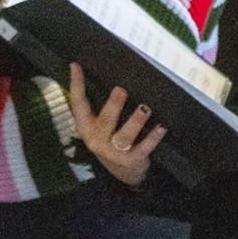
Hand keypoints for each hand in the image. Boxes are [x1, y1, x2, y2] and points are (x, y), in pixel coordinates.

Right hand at [67, 62, 165, 187]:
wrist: (124, 173)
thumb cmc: (112, 139)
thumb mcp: (101, 124)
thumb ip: (104, 105)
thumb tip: (112, 75)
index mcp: (87, 127)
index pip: (78, 104)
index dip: (76, 85)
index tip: (76, 66)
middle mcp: (97, 139)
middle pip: (105, 121)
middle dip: (113, 106)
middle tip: (121, 90)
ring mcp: (114, 152)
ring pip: (124, 136)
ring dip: (136, 121)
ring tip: (145, 108)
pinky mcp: (132, 160)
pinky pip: (143, 148)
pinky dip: (153, 137)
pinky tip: (161, 126)